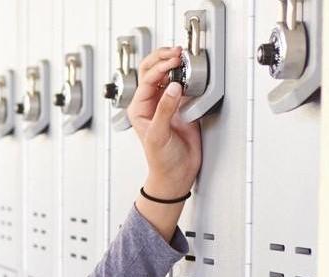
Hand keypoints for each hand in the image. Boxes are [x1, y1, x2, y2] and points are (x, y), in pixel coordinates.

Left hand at [128, 46, 202, 197]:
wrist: (176, 173)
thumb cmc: (160, 159)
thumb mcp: (159, 134)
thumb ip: (165, 109)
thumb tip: (172, 87)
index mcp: (138, 108)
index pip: (147, 80)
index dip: (160, 68)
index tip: (174, 61)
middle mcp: (150, 103)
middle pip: (151, 72)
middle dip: (162, 59)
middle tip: (176, 52)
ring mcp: (165, 103)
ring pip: (165, 76)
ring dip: (172, 65)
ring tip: (183, 57)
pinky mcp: (180, 106)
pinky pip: (181, 85)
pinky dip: (185, 76)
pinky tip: (190, 72)